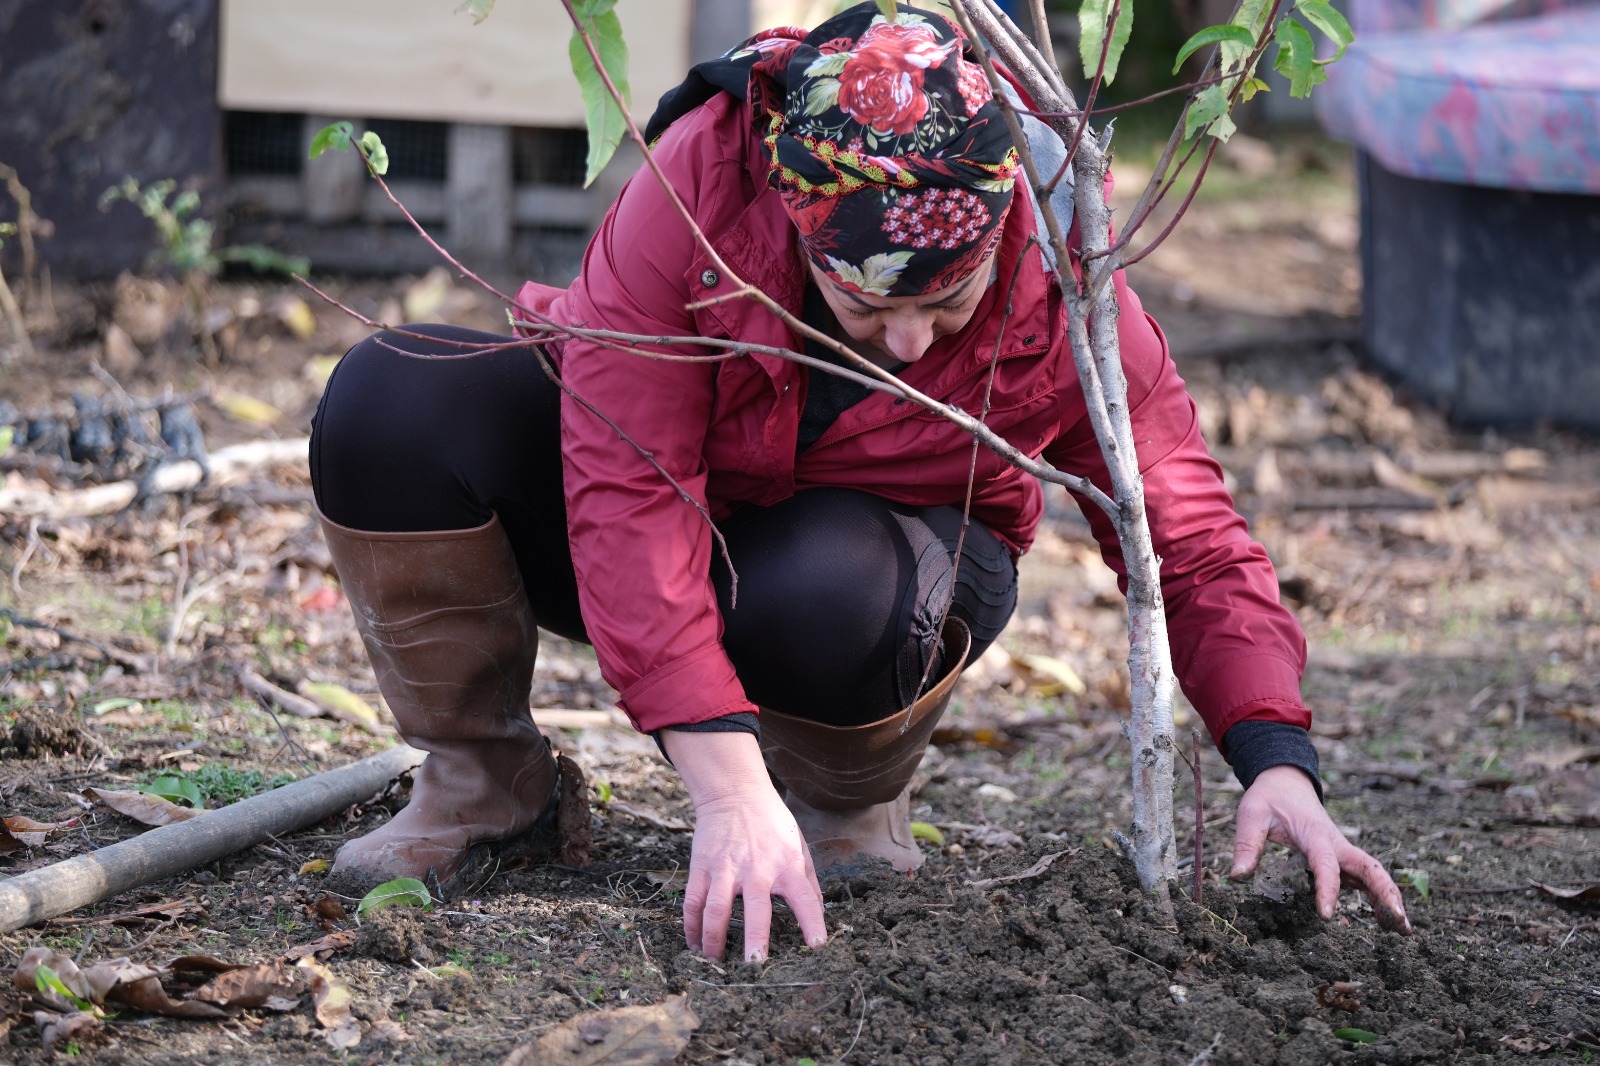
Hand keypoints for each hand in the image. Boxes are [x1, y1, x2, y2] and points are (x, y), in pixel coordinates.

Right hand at [662, 731, 827, 961]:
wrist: (735, 793)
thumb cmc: (772, 822)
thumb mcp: (799, 845)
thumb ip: (809, 881)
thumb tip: (820, 914)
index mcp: (787, 865)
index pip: (805, 899)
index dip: (812, 923)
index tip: (817, 947)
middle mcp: (757, 869)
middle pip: (755, 909)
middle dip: (755, 939)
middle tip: (754, 967)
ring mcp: (726, 868)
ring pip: (716, 910)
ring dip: (714, 940)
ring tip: (715, 963)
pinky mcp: (702, 867)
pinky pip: (693, 902)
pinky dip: (691, 926)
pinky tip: (694, 944)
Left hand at [1230, 765, 1411, 932]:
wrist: (1286, 780)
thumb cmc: (1269, 798)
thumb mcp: (1251, 814)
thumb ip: (1246, 844)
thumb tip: (1237, 877)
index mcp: (1315, 835)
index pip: (1325, 865)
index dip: (1327, 890)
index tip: (1326, 916)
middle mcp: (1336, 844)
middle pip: (1370, 868)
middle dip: (1386, 894)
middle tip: (1399, 924)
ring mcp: (1342, 851)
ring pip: (1374, 874)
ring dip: (1390, 899)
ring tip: (1403, 931)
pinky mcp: (1341, 858)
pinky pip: (1365, 877)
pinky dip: (1379, 896)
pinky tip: (1386, 921)